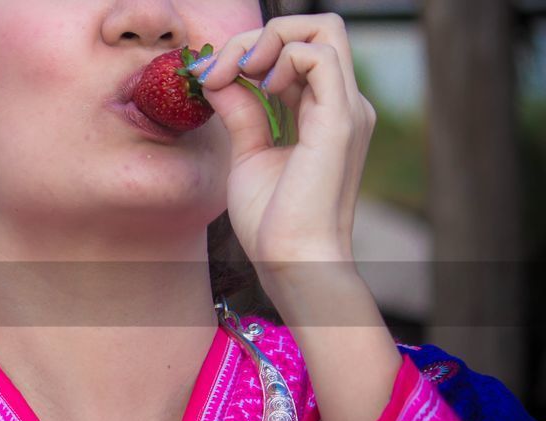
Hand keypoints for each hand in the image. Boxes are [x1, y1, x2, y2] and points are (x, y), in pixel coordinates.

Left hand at [189, 13, 376, 272]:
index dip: (248, 50)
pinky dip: (280, 56)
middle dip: (260, 35)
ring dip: (265, 40)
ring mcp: (346, 109)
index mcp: (324, 111)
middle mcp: (341, 104)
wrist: (290, 260)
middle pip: (316, 27)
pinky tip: (255, 85)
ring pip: (321, 29)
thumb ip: (241, 111)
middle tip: (220, 69)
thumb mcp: (248, 153)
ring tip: (233, 74)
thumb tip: (217, 77)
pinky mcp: (339, 121)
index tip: (207, 77)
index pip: (297, 49)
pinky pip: (319, 56)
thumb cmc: (271, 220)